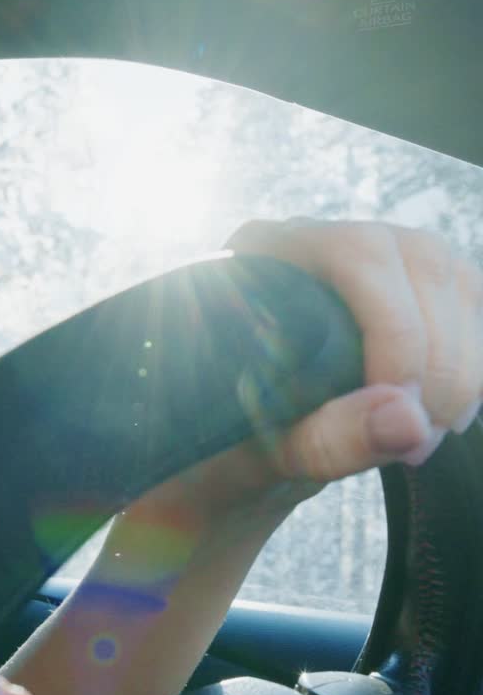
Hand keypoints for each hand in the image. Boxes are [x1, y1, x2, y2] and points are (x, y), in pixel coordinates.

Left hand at [135, 218, 482, 524]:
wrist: (245, 454)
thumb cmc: (235, 444)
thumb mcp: (266, 452)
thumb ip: (328, 439)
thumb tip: (410, 422)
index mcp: (266, 254)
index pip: (357, 254)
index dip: (396, 333)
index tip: (401, 412)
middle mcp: (325, 240)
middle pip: (423, 264)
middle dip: (439, 363)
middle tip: (418, 443)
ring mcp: (379, 258)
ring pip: (459, 283)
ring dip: (464, 369)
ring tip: (424, 438)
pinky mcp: (420, 291)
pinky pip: (474, 306)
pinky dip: (474, 365)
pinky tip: (446, 417)